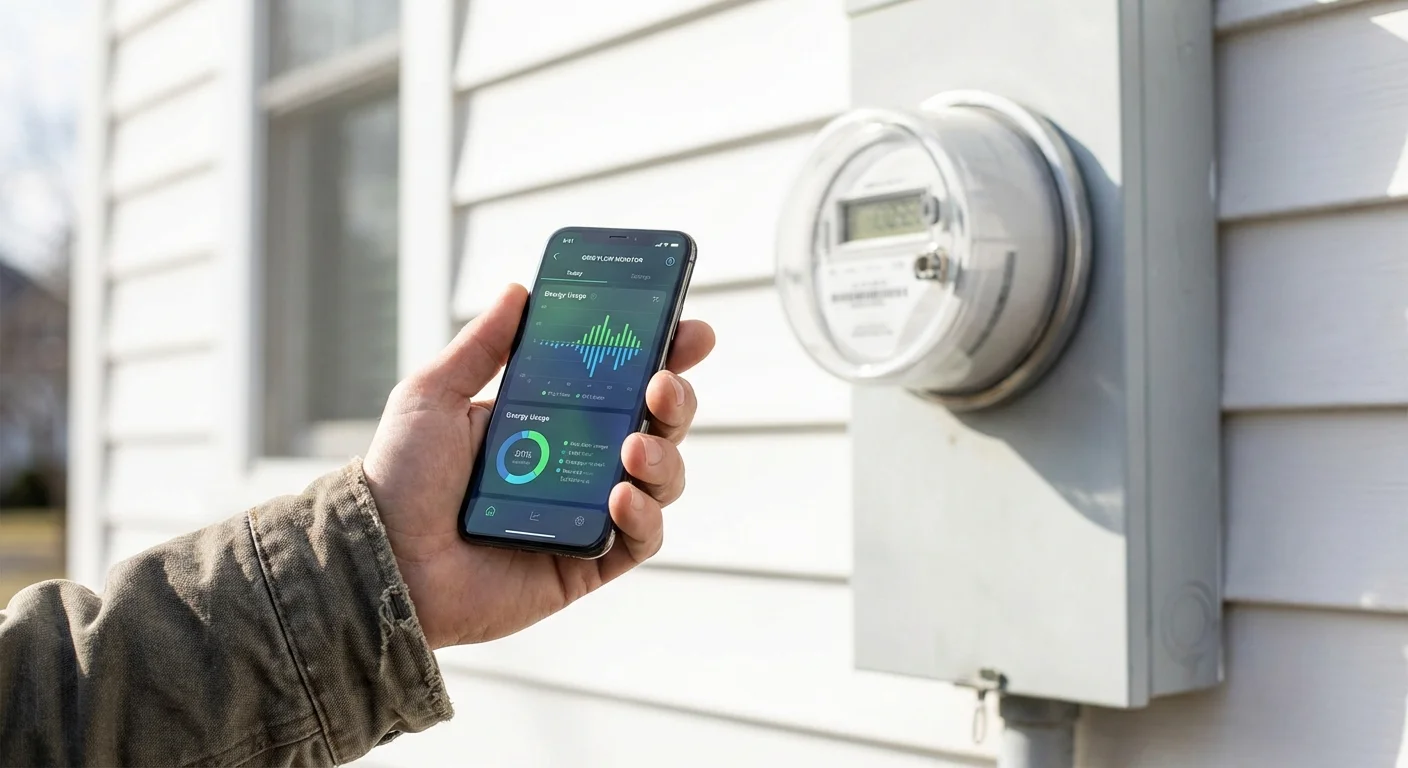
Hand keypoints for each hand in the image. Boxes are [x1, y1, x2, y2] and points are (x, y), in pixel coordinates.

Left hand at [362, 284, 714, 648]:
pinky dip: (645, 514)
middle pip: (655, 423)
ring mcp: (589, 512)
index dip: (662, 354)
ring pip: (662, 477)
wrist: (383, 558)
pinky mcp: (589, 562)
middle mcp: (578, 462)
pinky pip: (643, 537)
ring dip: (665, 455)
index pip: (620, 379)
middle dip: (675, 398)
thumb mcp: (434, 395)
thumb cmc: (401, 479)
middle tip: (662, 383)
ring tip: (634, 446)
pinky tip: (620, 496)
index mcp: (550, 416)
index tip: (688, 330)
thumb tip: (520, 290)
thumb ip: (482, 345)